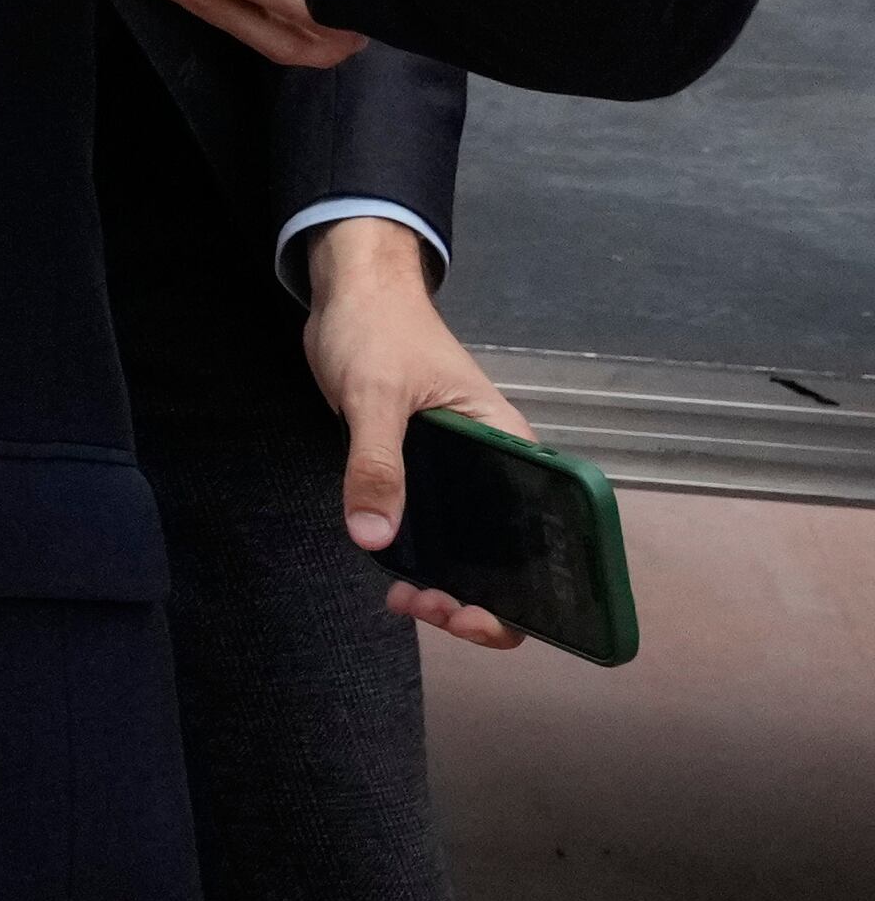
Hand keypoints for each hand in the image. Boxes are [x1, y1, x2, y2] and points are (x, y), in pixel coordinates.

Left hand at [302, 214, 526, 648]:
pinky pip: (436, 528)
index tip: (473, 610)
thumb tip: (375, 537)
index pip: (549, 535)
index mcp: (510, 446)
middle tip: (426, 607)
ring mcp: (460, 473)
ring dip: (449, 586)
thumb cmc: (377, 329)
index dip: (528, 591)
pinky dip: (422, 558)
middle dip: (480, 601)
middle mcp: (496, 467)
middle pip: (511, 557)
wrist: (351, 290)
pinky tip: (394, 574)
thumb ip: (376, 462)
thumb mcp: (375, 395)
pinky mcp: (423, 471)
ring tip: (407, 598)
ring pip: (472, 549)